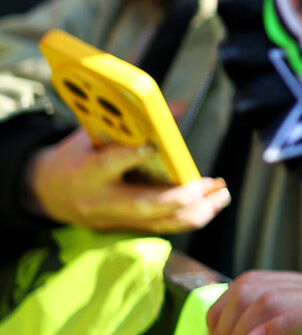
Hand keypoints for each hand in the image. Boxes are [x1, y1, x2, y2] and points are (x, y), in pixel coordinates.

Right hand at [25, 128, 229, 232]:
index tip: (153, 146)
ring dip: (196, 211)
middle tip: (208, 184)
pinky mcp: (125, 227)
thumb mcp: (94, 133)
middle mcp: (103, 200)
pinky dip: (189, 216)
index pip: (110, 163)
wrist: (47, 192)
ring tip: (221, 195)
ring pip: (160, 222)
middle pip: (145, 204)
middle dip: (181, 197)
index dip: (132, 155)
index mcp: (88, 170)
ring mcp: (115, 218)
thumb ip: (132, 123)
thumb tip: (178, 107)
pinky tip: (210, 203)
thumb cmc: (77, 156)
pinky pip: (162, 227)